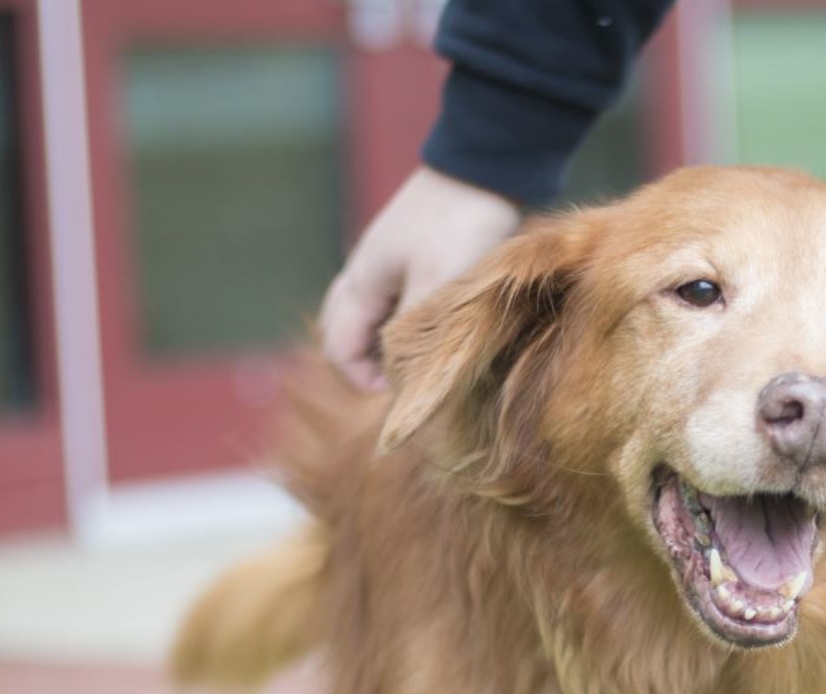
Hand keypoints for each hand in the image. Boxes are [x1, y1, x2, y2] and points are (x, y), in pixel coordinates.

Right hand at [319, 166, 522, 389]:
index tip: (404, 397)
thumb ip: (412, 335)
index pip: (339, 349)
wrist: (486, 164)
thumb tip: (401, 381)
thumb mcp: (437, 286)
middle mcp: (366, 273)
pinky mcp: (417, 254)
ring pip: (375, 318)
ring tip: (428, 363)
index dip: (363, 381)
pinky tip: (443, 331)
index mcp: (360, 283)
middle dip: (371, 365)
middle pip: (348, 333)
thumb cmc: (461, 225)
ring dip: (393, 345)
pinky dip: (411, 323)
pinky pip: (400, 301)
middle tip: (410, 385)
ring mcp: (389, 261)